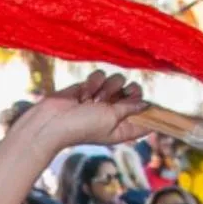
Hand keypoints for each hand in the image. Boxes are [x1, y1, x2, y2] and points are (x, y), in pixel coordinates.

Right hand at [8, 71, 148, 159]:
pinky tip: (82, 95)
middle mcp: (115, 113)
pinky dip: (92, 83)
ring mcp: (102, 99)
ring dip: (107, 88)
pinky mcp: (89, 88)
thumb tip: (146, 103)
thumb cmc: (81, 126)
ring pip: (118, 81)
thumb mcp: (112, 118)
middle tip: (120, 97)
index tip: (148, 101)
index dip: (151, 109)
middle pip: (135, 94)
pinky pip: (101, 76)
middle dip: (128, 92)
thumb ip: (130, 108)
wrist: (52, 121)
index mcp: (123, 127)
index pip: (146, 117)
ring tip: (92, 100)